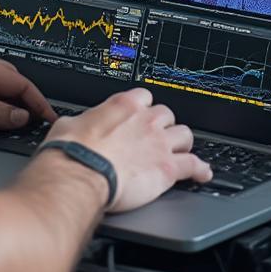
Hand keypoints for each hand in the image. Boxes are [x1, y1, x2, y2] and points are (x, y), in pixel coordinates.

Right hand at [41, 88, 210, 212]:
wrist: (79, 174)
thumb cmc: (70, 152)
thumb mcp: (68, 125)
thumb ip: (83, 121)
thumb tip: (77, 125)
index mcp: (123, 106)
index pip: (144, 96)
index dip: (143, 108)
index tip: (140, 117)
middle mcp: (145, 121)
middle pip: (167, 115)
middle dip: (162, 126)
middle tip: (154, 139)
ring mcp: (159, 143)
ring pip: (185, 135)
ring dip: (181, 144)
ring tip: (178, 153)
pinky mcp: (167, 168)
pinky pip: (193, 165)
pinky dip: (199, 169)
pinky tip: (202, 173)